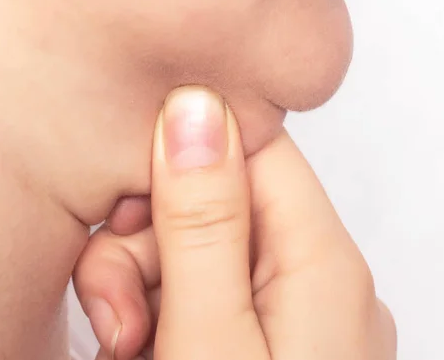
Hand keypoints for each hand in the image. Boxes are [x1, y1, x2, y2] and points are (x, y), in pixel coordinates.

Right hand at [73, 87, 395, 359]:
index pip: (253, 148)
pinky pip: (218, 296)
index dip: (180, 162)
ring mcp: (305, 315)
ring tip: (128, 348)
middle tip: (118, 319)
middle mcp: (325, 280)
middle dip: (152, 246)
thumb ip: (202, 225)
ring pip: (210, 251)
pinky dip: (172, 317)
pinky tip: (151, 350)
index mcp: (324, 263)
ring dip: (151, 289)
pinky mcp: (282, 344)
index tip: (125, 211)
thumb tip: (194, 107)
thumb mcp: (209, 337)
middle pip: (224, 203)